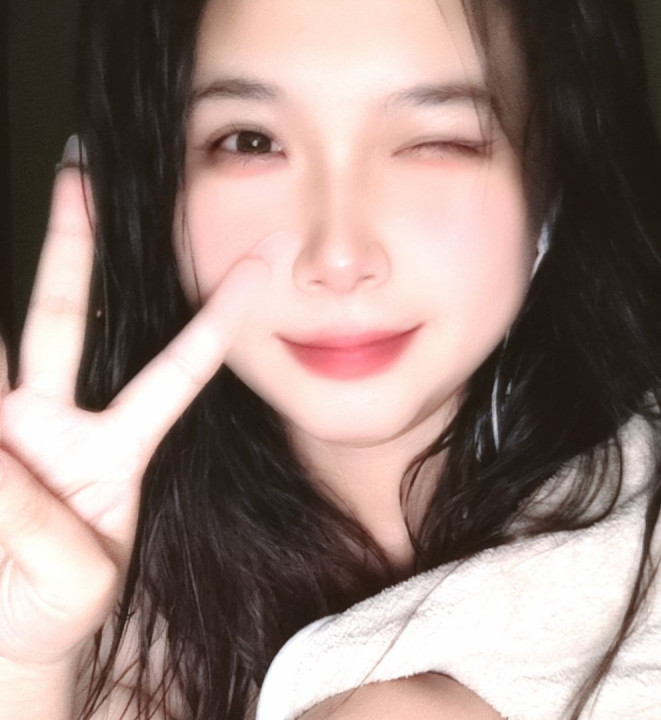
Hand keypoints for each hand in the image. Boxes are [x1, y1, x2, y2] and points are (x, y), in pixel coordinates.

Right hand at [0, 166, 268, 668]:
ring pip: (3, 345)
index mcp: (118, 448)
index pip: (178, 365)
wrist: (9, 643)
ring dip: (1, 303)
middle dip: (73, 245)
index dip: (218, 315)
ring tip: (52, 199)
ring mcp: (7, 430)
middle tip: (80, 171)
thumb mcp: (79, 577)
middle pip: (66, 315)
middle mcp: (59, 424)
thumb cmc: (60, 608)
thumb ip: (39, 525)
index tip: (263, 262)